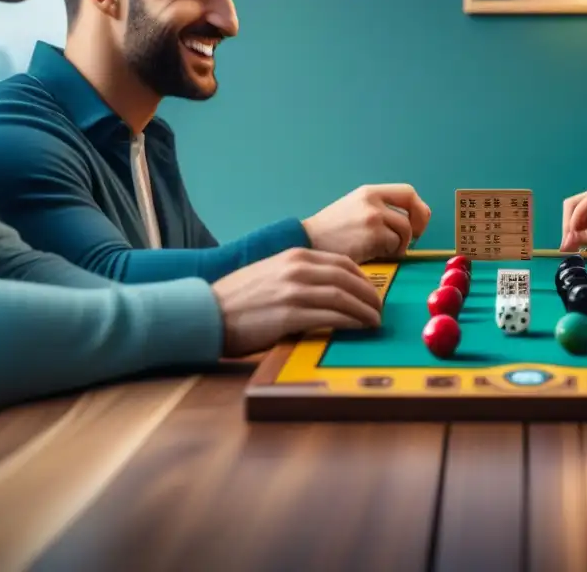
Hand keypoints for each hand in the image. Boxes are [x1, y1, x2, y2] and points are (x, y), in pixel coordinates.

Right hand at [211, 247, 382, 356]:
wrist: (206, 312)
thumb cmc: (238, 299)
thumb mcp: (271, 273)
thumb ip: (299, 276)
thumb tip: (329, 289)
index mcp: (295, 256)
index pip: (343, 262)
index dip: (364, 279)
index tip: (372, 292)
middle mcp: (297, 269)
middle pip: (348, 279)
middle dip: (370, 295)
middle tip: (380, 309)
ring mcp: (294, 291)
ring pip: (344, 297)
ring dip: (365, 311)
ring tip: (375, 322)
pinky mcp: (289, 315)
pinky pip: (331, 317)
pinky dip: (351, 322)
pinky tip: (359, 329)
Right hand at [301, 183, 430, 262]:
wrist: (308, 242)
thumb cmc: (331, 232)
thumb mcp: (354, 209)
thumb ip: (378, 209)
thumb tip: (410, 221)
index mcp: (369, 192)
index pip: (408, 192)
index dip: (418, 209)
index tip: (416, 223)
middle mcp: (372, 200)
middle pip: (414, 208)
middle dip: (419, 225)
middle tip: (412, 240)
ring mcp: (373, 216)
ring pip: (405, 231)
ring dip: (400, 245)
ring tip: (383, 251)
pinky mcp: (373, 235)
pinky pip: (394, 246)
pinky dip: (389, 254)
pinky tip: (373, 255)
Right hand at [561, 178, 586, 250]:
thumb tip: (572, 240)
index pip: (579, 204)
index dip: (571, 223)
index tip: (568, 241)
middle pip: (575, 207)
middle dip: (569, 226)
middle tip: (566, 246)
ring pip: (579, 215)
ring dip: (574, 231)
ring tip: (571, 249)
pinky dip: (583, 233)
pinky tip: (580, 245)